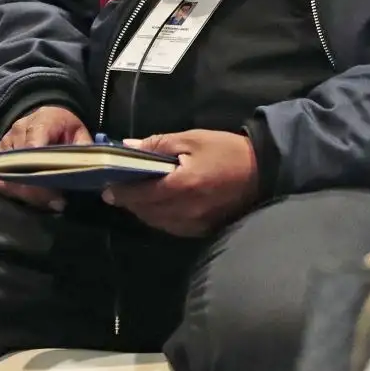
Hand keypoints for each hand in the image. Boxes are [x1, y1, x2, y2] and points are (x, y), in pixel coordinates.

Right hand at [0, 105, 92, 211]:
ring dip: (27, 193)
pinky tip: (32, 197)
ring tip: (48, 202)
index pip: (34, 148)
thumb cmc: (64, 126)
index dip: (42, 174)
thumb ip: (86, 153)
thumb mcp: (80, 133)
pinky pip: (0, 180)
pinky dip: (15, 192)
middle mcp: (18, 132)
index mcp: (41, 122)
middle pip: (21, 167)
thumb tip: (100, 181)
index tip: (58, 193)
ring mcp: (4, 144)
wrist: (45, 115)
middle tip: (57, 203)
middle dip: (37, 191)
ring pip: (8, 176)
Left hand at [103, 130, 260, 237]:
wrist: (263, 171)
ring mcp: (195, 224)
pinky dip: (160, 218)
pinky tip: (158, 206)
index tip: (106, 187)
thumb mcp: (192, 139)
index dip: (121, 192)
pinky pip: (172, 228)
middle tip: (118, 190)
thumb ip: (158, 144)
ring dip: (143, 211)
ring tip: (136, 197)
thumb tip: (128, 147)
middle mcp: (185, 210)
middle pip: (146, 212)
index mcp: (181, 186)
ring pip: (157, 223)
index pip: (141, 195)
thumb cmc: (226, 151)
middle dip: (129, 202)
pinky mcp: (203, 231)